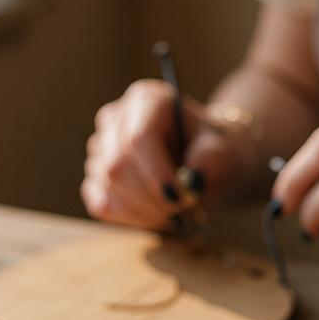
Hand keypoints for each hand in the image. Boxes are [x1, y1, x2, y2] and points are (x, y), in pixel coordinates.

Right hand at [81, 80, 237, 229]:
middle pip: (118, 165)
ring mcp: (100, 150)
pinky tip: (156, 215)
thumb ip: (211, 162)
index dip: (158, 174)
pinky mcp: (95, 179)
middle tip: (182, 210)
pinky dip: (131, 218)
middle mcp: (115, 120)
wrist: (204, 164)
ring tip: (174, 212)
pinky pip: (102, 205)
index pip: (139, 138)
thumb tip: (192, 182)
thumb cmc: (211, 152)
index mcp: (146, 100)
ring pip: (108, 186)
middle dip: (151, 197)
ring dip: (144, 210)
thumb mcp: (223, 152)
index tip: (182, 199)